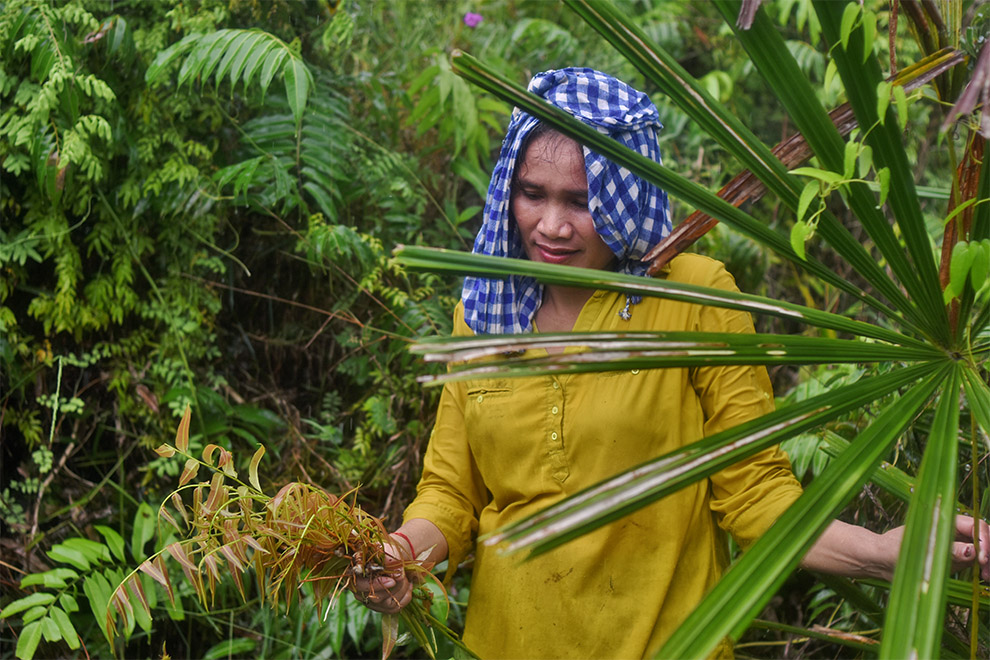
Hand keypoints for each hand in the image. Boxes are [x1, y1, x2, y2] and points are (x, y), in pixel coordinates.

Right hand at [349, 541, 413, 613]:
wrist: (393, 559)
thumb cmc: (387, 554)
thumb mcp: (386, 552)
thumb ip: (388, 561)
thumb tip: (395, 574)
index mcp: (356, 576)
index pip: (360, 585)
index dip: (376, 584)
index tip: (392, 580)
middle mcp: (361, 591)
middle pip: (376, 598)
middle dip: (394, 587)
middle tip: (403, 576)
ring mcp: (371, 602)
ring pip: (388, 604)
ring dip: (402, 588)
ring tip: (405, 576)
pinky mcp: (383, 608)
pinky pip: (396, 607)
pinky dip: (406, 596)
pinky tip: (408, 584)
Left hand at [875, 515, 989, 581]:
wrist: (881, 560)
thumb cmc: (895, 549)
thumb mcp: (919, 550)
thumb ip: (947, 551)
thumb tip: (973, 552)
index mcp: (944, 520)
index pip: (975, 525)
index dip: (984, 540)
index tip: (982, 558)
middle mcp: (953, 531)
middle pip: (983, 537)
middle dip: (989, 552)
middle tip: (987, 573)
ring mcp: (955, 544)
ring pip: (982, 550)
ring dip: (988, 562)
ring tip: (987, 577)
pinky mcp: (954, 559)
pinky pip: (975, 561)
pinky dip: (983, 568)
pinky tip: (984, 578)